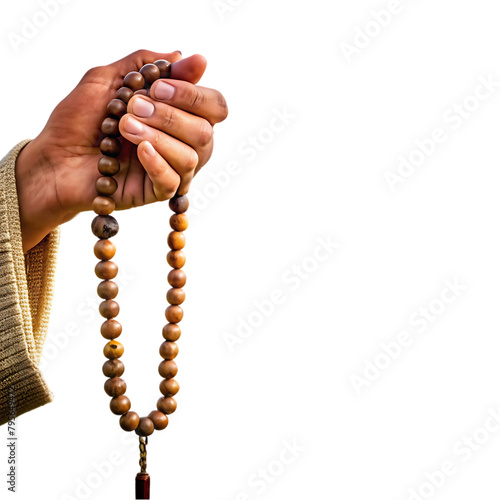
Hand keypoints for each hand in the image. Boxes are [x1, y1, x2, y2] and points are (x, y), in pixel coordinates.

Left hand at [15, 50, 227, 251]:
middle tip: (135, 107)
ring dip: (159, 136)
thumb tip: (191, 59)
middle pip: (205, 132)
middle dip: (172, 116)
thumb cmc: (77, 121)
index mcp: (177, 115)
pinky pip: (173, 182)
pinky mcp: (155, 191)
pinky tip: (139, 150)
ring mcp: (170, 168)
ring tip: (125, 127)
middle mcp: (180, 142)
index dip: (194, 94)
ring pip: (192, 158)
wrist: (52, 158)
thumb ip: (147, 65)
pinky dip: (158, 163)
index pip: (212, 106)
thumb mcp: (107, 79)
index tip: (158, 87)